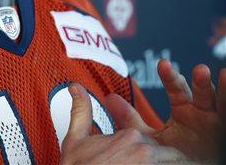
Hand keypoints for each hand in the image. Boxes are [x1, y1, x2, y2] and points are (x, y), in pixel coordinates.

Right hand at [60, 83, 189, 163]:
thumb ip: (81, 110)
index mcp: (130, 137)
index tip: (130, 157)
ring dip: (164, 163)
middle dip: (159, 160)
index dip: (142, 151)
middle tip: (133, 159)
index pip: (148, 141)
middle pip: (165, 155)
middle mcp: (145, 152)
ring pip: (169, 163)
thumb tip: (76, 88)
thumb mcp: (76, 140)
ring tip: (149, 162)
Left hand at [105, 60, 225, 162]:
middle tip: (200, 70)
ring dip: (223, 89)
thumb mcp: (150, 138)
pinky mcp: (225, 131)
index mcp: (183, 107)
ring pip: (220, 102)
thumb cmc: (169, 156)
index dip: (170, 76)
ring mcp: (216, 122)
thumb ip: (131, 119)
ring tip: (225, 75)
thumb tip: (109, 99)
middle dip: (201, 82)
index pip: (176, 88)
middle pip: (201, 93)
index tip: (163, 65)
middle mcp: (202, 111)